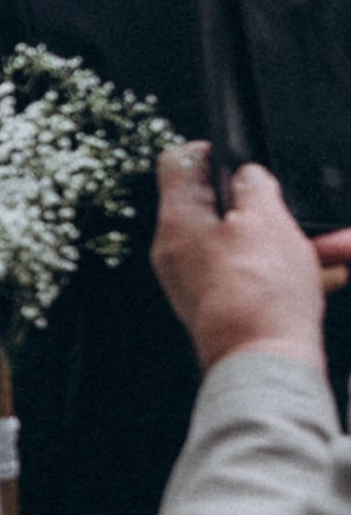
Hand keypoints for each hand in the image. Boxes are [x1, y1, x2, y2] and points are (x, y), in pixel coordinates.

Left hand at [150, 145, 347, 371]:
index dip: (210, 151)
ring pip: (251, 246)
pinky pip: (259, 277)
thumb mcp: (266, 218)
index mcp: (178, 221)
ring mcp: (202, 283)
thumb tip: (248, 176)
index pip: (178, 165)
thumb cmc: (258, 293)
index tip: (239, 156)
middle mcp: (181, 252)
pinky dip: (292, 271)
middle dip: (274, 208)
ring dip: (296, 240)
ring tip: (336, 243)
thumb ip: (255, 186)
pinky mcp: (226, 308)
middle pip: (224, 210)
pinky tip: (330, 271)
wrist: (266, 362)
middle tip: (302, 208)